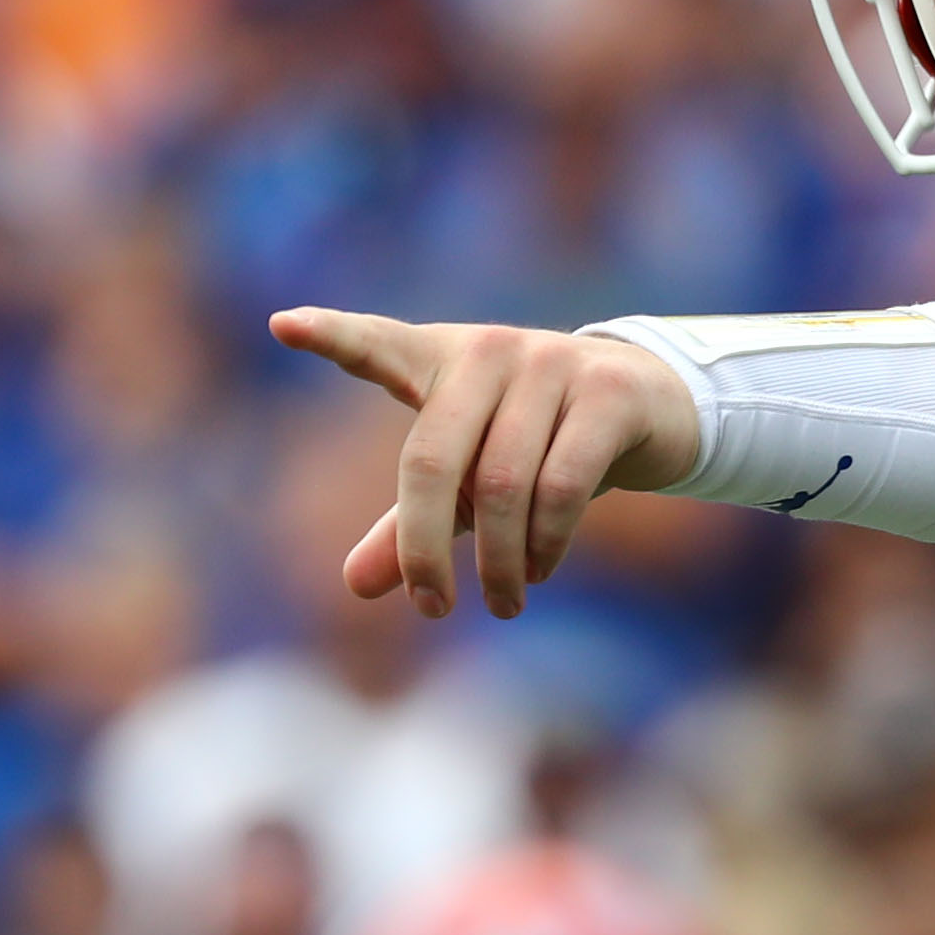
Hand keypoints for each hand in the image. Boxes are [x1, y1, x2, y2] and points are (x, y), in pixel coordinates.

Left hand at [269, 310, 703, 619]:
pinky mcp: (608, 392)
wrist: (652, 404)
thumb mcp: (471, 479)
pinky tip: (542, 570)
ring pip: (502, 485)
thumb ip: (410, 523)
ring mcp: (552, 364)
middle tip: (433, 608)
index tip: (282, 326)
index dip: (333, 336)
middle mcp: (490, 351)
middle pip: (432, 460)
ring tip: (504, 603)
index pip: (379, 345)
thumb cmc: (539, 440)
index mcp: (442, 361)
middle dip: (424, 548)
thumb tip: (355, 586)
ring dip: (501, 563)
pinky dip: (547, 543)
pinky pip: (562, 485)